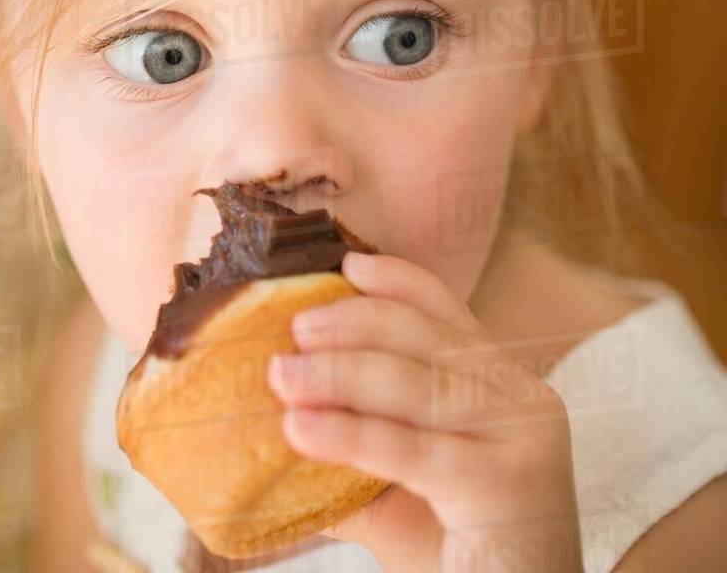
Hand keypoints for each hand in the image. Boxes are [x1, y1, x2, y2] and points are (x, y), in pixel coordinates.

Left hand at [267, 252, 583, 572]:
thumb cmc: (460, 558)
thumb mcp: (405, 493)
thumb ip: (356, 451)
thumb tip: (281, 412)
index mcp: (509, 389)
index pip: (452, 317)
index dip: (401, 283)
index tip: (347, 265)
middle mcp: (526, 401)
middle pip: (431, 340)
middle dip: (356, 325)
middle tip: (294, 328)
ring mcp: (524, 439)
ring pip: (419, 386)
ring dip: (340, 375)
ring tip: (281, 375)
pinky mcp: (507, 486)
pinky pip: (414, 449)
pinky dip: (350, 434)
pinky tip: (300, 429)